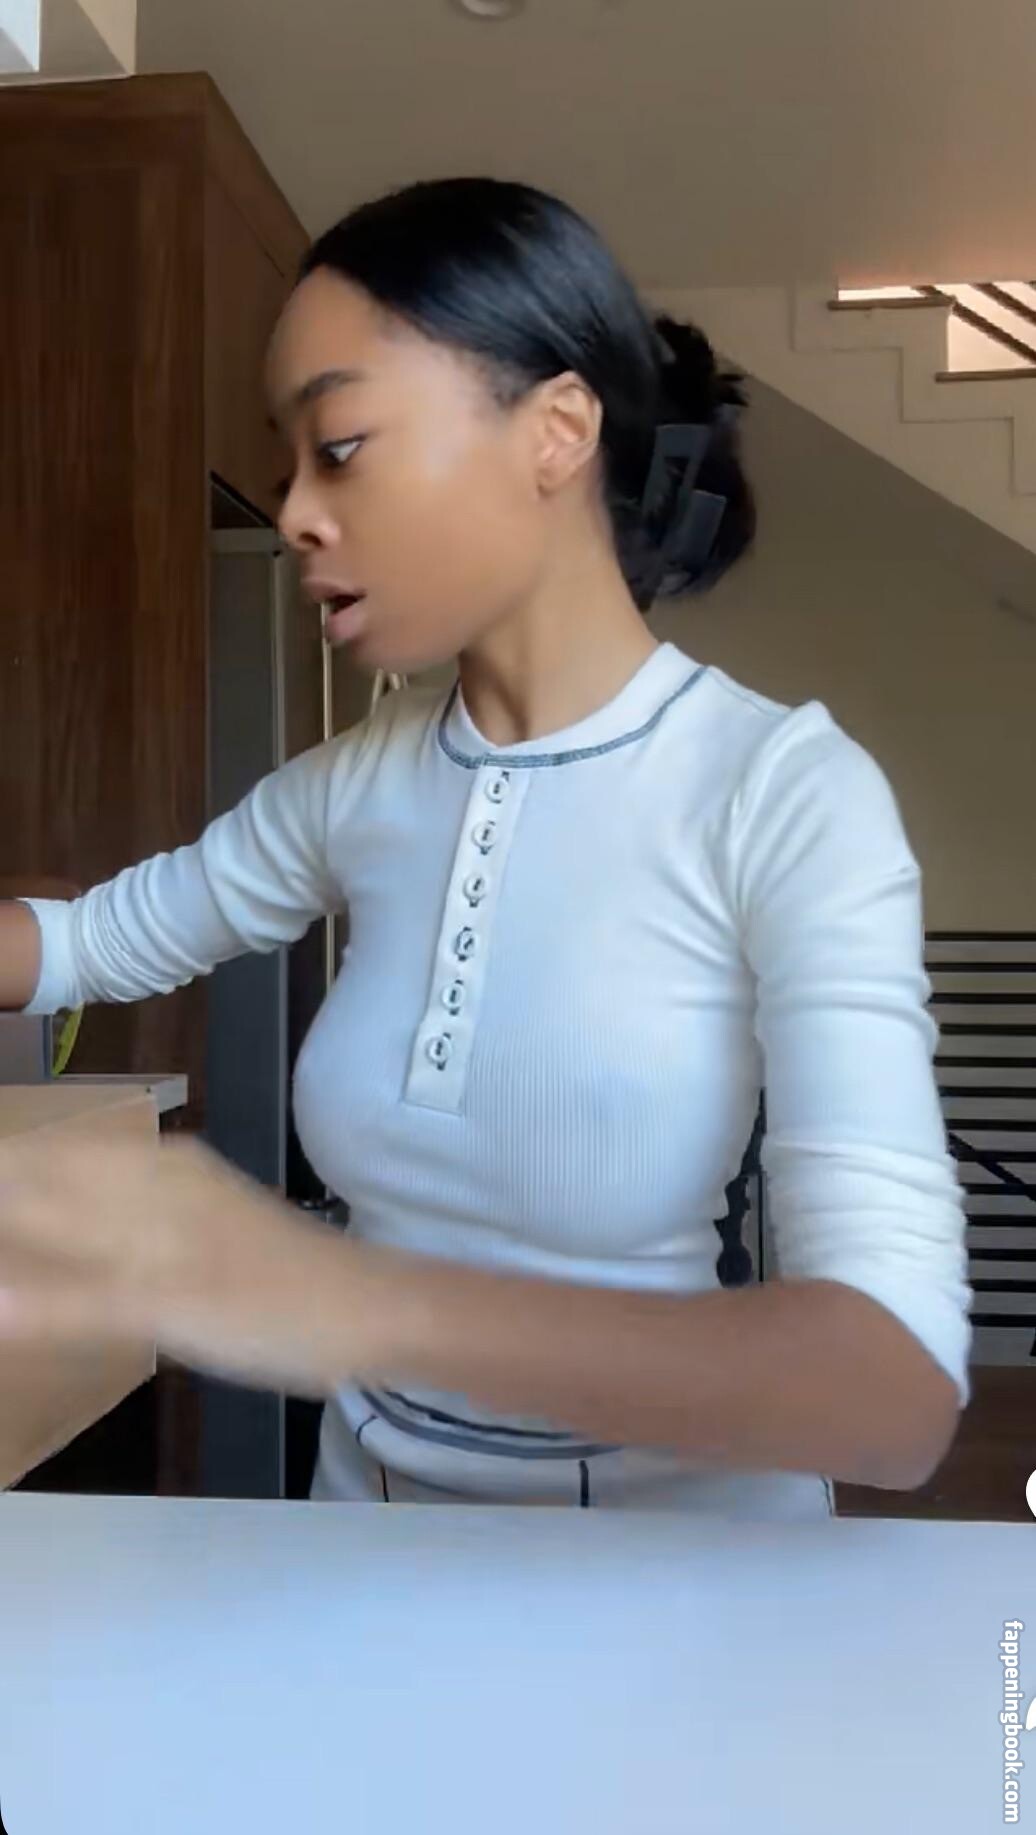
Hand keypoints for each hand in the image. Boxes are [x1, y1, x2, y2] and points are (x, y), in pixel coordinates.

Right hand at [0, 1134, 376, 1395]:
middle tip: (1, 1201)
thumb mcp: (164, 1311)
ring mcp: (187, 1192)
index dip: (5, 1182)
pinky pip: (121, 1198)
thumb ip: (66, 1301)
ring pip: (90, 1175)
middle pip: (56, 1165)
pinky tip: (79, 1228)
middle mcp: (159, 1172)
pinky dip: (82, 1210)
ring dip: (41, 1190)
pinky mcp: (207, 1219)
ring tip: (16, 1204)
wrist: (375, 1311)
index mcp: (141, 1181)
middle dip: (14, 1182)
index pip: (35, 1170)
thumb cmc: (275, 1311)